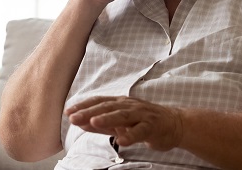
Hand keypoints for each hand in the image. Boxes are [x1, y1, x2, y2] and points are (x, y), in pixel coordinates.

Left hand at [65, 96, 183, 151]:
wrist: (173, 123)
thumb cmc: (145, 122)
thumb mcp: (121, 122)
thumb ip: (103, 124)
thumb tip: (81, 122)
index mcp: (121, 103)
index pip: (100, 102)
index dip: (84, 105)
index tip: (68, 111)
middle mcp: (130, 106)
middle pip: (108, 107)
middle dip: (90, 111)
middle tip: (74, 117)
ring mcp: (142, 115)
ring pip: (123, 116)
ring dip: (108, 118)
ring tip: (94, 122)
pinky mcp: (152, 126)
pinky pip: (141, 131)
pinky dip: (131, 135)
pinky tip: (122, 140)